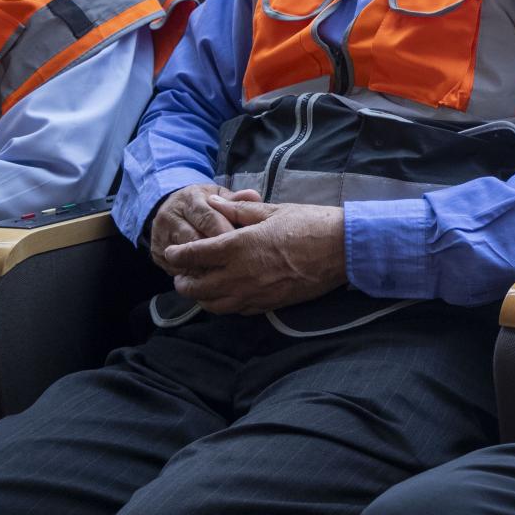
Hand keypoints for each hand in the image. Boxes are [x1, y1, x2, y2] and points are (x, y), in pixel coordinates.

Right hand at [147, 184, 259, 274]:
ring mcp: (160, 236)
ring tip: (226, 274)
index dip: (226, 234)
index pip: (208, 219)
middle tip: (236, 264)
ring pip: (183, 258)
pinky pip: (176, 269)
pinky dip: (193, 276)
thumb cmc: (204, 204)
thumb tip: (254, 197)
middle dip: (216, 254)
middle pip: (194, 240)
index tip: (243, 245)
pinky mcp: (156, 254)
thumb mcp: (219, 196)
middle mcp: (170, 217)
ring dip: (204, 268)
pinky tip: (210, 280)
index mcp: (189, 199)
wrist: (171, 209)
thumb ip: (236, 199)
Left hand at [160, 196, 345, 313]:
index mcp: (237, 247)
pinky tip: (228, 294)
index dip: (178, 255)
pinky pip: (236, 310)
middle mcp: (239, 275)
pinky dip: (225, 304)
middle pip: (196, 287)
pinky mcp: (269, 304)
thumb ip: (238, 211)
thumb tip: (214, 203)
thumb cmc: (309, 223)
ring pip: (213, 304)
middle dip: (184, 280)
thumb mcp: (272, 211)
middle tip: (183, 273)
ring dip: (202, 296)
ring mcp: (254, 293)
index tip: (171, 252)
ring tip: (202, 287)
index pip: (193, 256)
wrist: (342, 248)